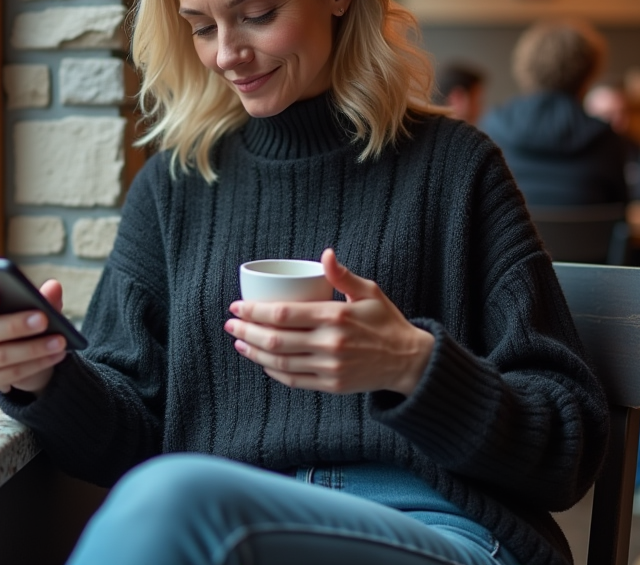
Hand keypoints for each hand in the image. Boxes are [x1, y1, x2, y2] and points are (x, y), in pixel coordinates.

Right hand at [0, 278, 67, 393]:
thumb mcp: (32, 305)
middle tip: (43, 319)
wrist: (24, 352)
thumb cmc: (21, 318)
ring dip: (33, 349)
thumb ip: (41, 295)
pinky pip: (10, 374)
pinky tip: (57, 355)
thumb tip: (54, 287)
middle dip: (15, 325)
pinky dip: (36, 364)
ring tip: (59, 341)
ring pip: (0, 356)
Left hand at [224, 248, 433, 395]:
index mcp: (335, 317)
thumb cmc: (386, 321)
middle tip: (230, 323)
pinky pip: (294, 380)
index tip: (237, 306)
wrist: (408, 360)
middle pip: (275, 340)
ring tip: (239, 341)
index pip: (283, 314)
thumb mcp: (369, 292)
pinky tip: (262, 361)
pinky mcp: (331, 385)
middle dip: (246, 330)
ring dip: (254, 352)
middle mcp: (330, 344)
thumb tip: (326, 254)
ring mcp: (330, 368)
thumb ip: (343, 275)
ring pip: (280, 362)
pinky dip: (273, 371)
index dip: (254, 311)